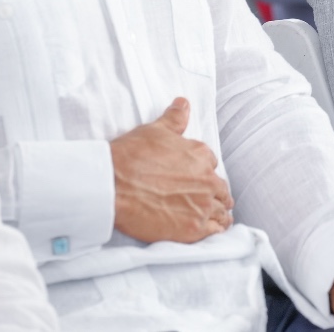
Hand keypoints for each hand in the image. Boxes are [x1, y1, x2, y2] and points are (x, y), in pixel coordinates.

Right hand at [110, 97, 233, 242]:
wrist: (111, 186)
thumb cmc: (130, 156)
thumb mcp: (155, 130)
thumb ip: (175, 119)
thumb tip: (183, 103)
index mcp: (201, 155)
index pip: (210, 164)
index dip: (203, 172)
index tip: (195, 178)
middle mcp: (207, 179)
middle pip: (220, 188)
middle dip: (214, 192)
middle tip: (206, 199)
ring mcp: (202, 205)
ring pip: (221, 210)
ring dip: (218, 212)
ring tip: (215, 216)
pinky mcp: (193, 228)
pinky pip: (215, 230)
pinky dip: (214, 229)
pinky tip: (211, 230)